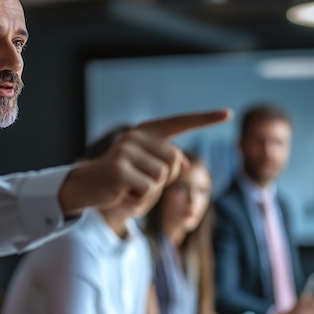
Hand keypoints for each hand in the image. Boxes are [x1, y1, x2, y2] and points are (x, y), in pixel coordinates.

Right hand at [58, 109, 231, 213]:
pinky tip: (123, 195)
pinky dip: (140, 200)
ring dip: (151, 192)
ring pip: (163, 178)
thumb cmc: (120, 179)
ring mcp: (127, 150)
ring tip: (131, 189)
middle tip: (141, 183)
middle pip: (175, 162)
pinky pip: (149, 189)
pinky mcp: (121, 169)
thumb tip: (185, 162)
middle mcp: (136, 136)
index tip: (227, 113)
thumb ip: (165, 163)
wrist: (86, 187)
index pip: (180, 122)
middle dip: (165, 180)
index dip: (204, 119)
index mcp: (145, 132)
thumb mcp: (145, 170)